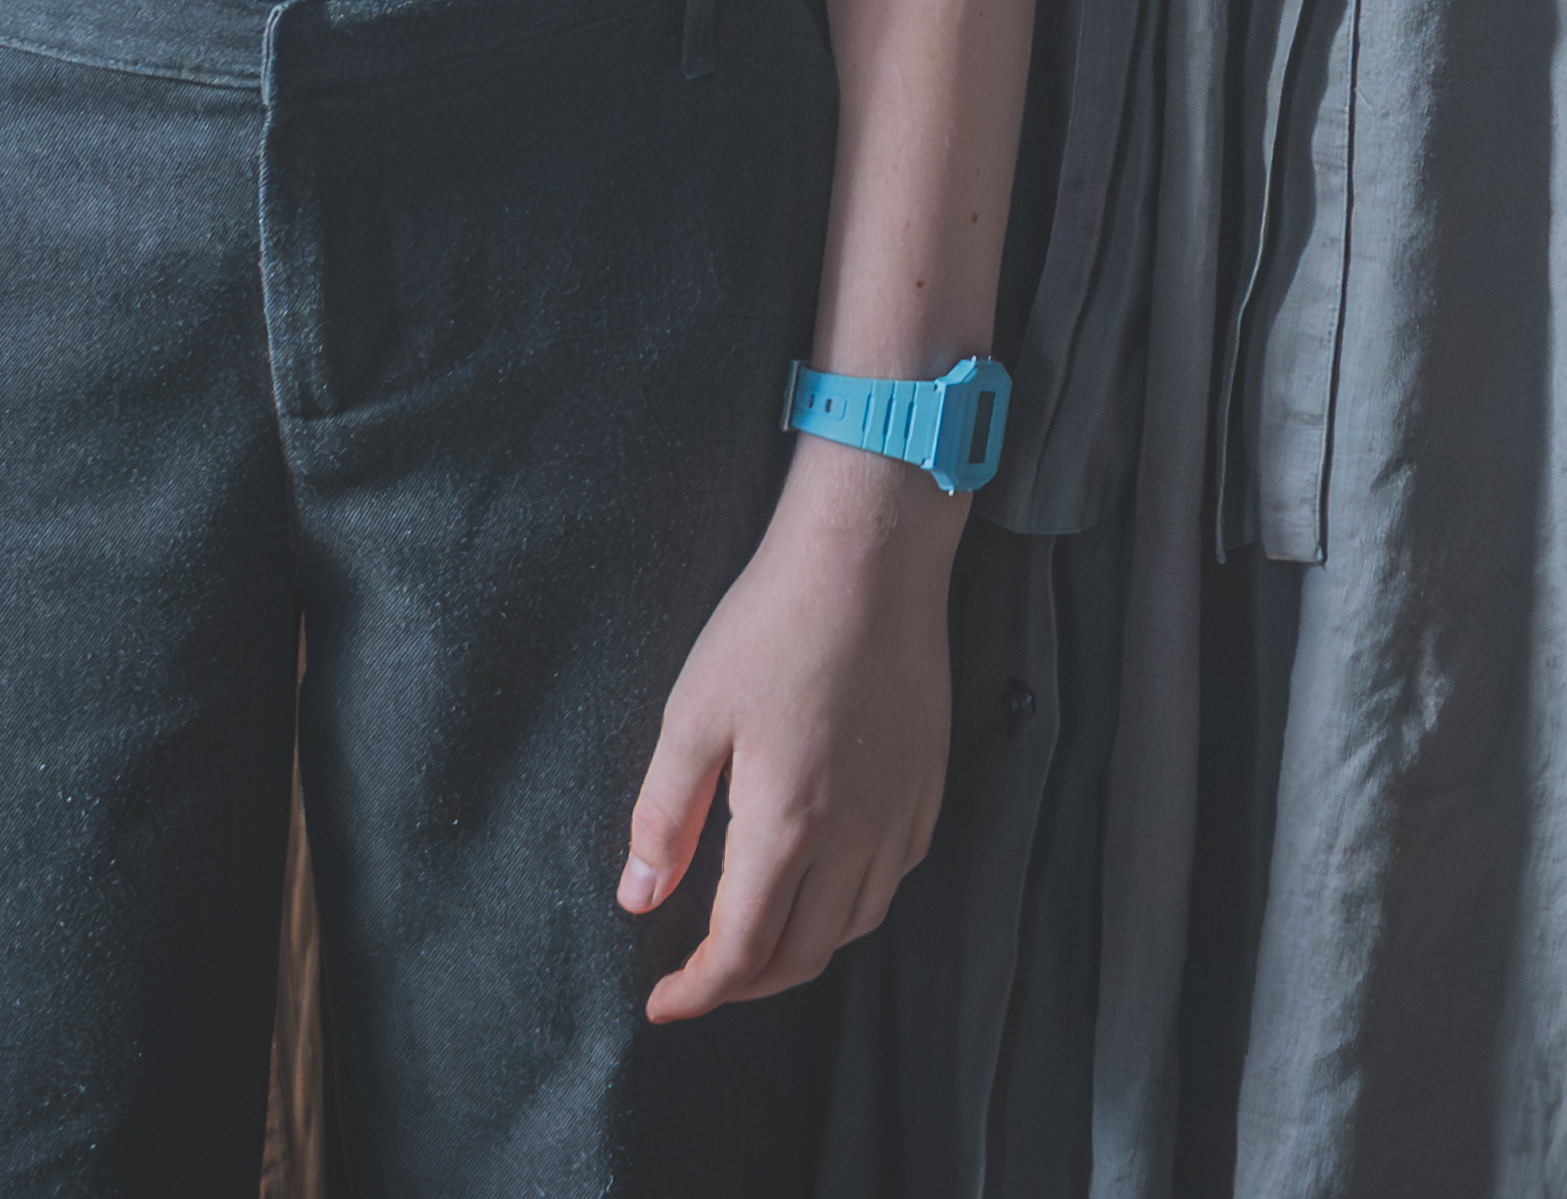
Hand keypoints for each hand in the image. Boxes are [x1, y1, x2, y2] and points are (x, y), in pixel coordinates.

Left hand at [622, 454, 958, 1020]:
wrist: (870, 562)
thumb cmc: (772, 627)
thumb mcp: (691, 718)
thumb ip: (662, 818)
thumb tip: (638, 896)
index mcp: (784, 828)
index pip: (740, 952)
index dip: (697, 992)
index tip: (662, 1004)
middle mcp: (852, 839)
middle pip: (800, 957)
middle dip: (743, 986)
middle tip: (700, 980)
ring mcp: (898, 817)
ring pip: (853, 928)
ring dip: (799, 954)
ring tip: (757, 943)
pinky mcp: (927, 789)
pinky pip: (893, 881)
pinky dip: (852, 909)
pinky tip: (827, 885)